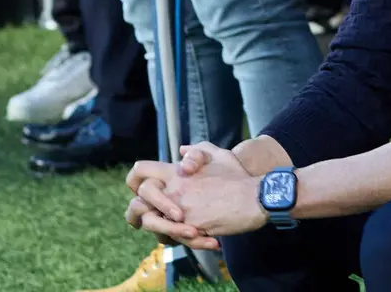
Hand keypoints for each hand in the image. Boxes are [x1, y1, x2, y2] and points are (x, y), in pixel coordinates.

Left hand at [125, 143, 261, 249]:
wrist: (256, 198)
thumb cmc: (239, 177)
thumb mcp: (219, 155)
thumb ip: (198, 150)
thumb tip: (181, 150)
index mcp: (176, 172)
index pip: (140, 171)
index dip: (135, 181)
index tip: (142, 191)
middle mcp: (173, 191)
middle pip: (137, 203)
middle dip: (138, 213)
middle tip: (151, 217)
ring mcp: (180, 211)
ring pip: (151, 225)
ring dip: (160, 230)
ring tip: (180, 230)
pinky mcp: (190, 229)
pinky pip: (175, 238)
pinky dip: (185, 240)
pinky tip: (202, 238)